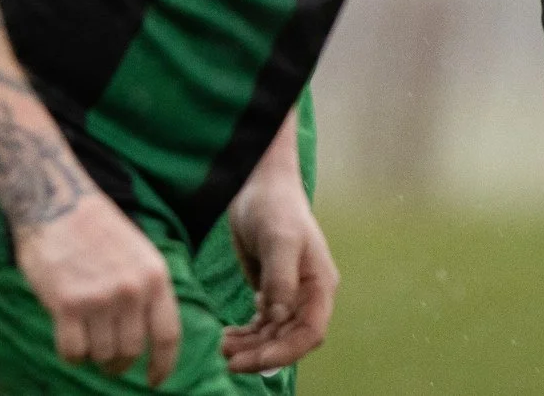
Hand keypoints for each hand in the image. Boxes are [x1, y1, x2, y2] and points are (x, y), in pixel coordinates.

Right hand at [12, 194, 183, 383]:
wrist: (55, 200)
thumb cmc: (95, 227)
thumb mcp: (137, 252)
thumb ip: (146, 291)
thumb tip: (149, 339)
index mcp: (154, 277)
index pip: (168, 336)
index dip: (163, 366)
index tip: (154, 382)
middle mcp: (132, 290)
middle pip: (131, 352)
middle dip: (118, 363)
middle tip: (107, 360)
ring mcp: (100, 298)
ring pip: (102, 355)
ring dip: (93, 356)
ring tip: (84, 337)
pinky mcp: (68, 304)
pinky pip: (74, 352)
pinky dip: (71, 355)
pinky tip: (67, 339)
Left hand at [219, 162, 338, 372]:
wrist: (258, 184)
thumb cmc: (274, 206)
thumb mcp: (278, 239)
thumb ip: (280, 279)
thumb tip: (280, 317)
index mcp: (320, 285)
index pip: (310, 332)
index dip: (286, 351)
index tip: (255, 359)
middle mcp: (308, 295)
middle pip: (289, 338)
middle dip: (261, 352)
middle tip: (228, 358)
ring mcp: (290, 294)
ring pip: (274, 334)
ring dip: (251, 345)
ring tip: (223, 345)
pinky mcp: (271, 290)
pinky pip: (263, 323)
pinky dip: (247, 333)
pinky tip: (229, 334)